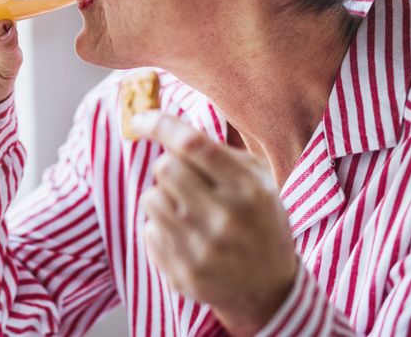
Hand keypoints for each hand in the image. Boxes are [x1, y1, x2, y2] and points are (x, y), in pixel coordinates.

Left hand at [129, 111, 297, 336]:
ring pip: (151, 198)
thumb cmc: (260, 222)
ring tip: (188, 212)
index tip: (140, 119)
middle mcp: (225, 219)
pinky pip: (149, 230)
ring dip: (163, 198)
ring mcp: (202, 250)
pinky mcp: (183, 274)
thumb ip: (218, 153)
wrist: (270, 291)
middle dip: (170, 168)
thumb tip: (165, 128)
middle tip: (188, 183)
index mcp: (247, 189)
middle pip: (165, 168)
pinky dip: (161, 228)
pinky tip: (187, 238)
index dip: (160, 125)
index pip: (192, 145)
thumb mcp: (258, 182)